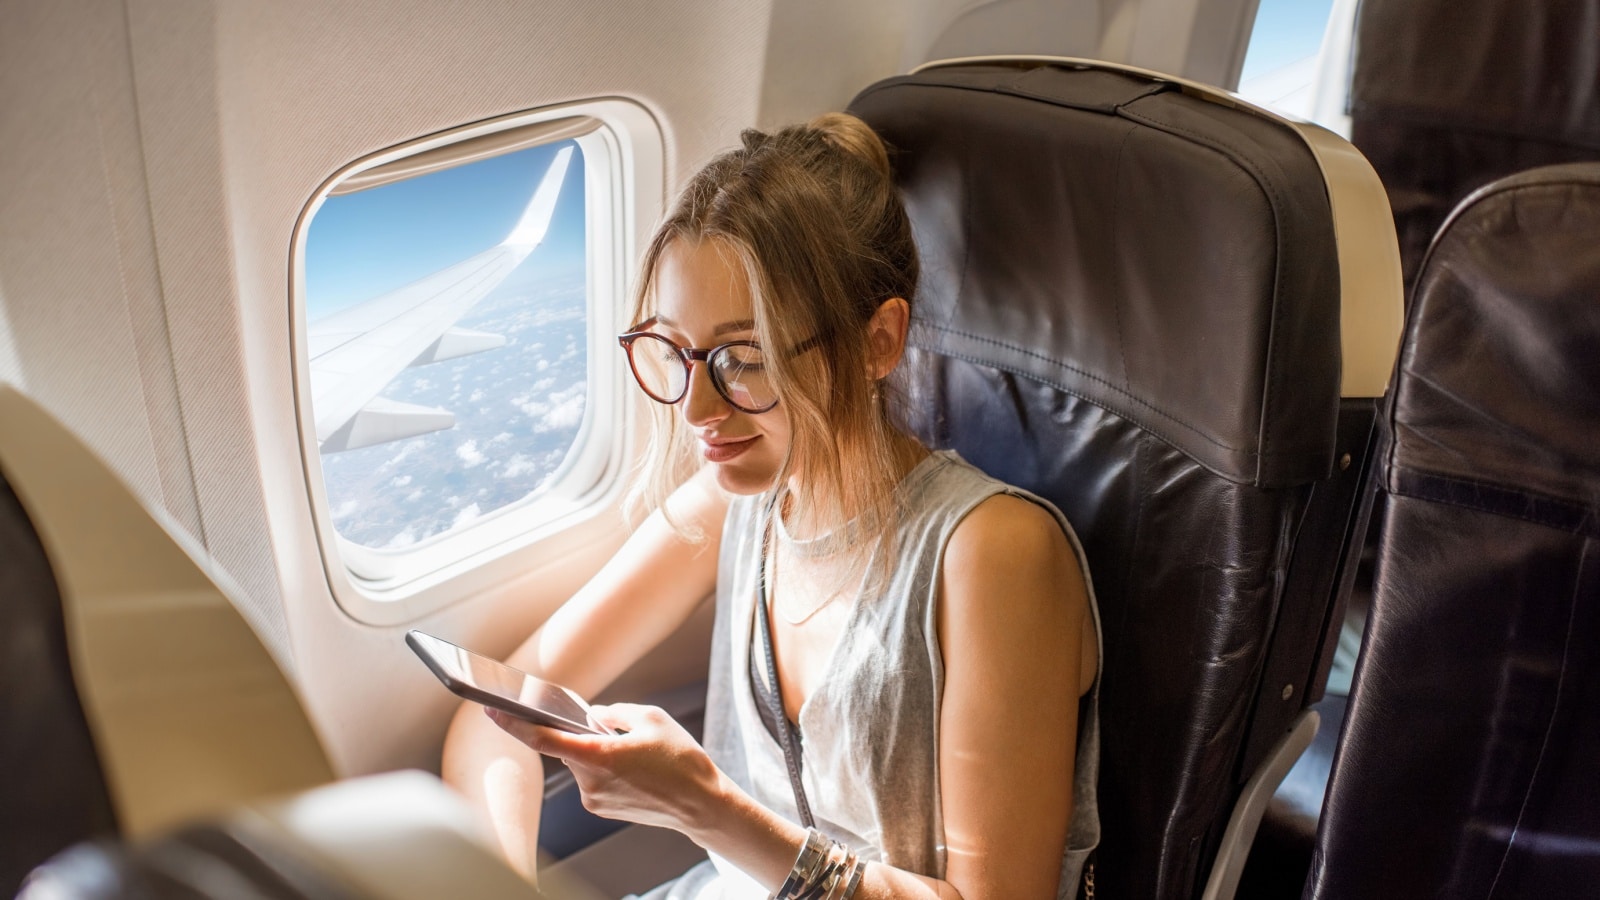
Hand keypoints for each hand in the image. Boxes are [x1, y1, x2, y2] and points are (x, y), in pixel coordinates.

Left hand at [484, 703, 724, 833]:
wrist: (701, 804)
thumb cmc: (681, 761)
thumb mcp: (651, 718)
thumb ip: (614, 712)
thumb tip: (593, 717)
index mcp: (599, 756)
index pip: (544, 739)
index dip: (514, 723)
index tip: (493, 709)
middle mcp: (590, 782)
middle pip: (568, 748)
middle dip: (584, 734)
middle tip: (618, 732)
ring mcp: (594, 799)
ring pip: (581, 763)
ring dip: (597, 752)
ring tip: (635, 755)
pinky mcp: (601, 808)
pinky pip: (592, 778)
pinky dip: (604, 767)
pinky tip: (634, 769)